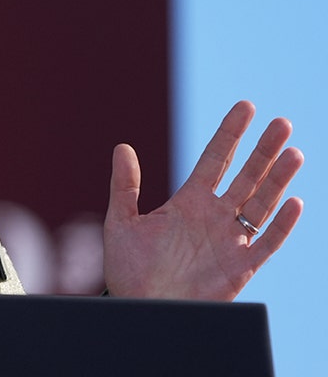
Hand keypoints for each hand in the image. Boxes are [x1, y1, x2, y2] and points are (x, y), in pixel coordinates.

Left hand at [103, 101, 302, 299]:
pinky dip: (280, 224)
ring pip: (261, 204)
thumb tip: (123, 146)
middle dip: (263, 150)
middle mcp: (214, 217)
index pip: (215, 160)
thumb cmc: (129, 270)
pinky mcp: (240, 267)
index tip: (247, 106)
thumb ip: (125, 186)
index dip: (231, 133)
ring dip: (277, 180)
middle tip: (281, 123)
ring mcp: (230, 241)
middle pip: (246, 176)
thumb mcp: (122, 223)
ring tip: (293, 152)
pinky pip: (266, 243)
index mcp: (189, 202)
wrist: (141, 309)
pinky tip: (293, 202)